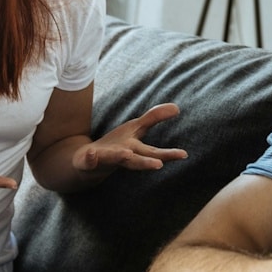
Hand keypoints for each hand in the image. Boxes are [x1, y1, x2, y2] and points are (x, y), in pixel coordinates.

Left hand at [71, 103, 187, 171]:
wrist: (87, 163)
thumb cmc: (116, 146)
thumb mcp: (136, 129)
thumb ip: (155, 117)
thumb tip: (176, 107)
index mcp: (134, 150)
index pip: (153, 152)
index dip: (169, 154)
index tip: (184, 155)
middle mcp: (121, 156)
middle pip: (135, 159)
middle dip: (146, 162)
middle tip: (159, 165)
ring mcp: (104, 159)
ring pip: (113, 159)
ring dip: (119, 157)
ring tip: (125, 154)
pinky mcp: (87, 161)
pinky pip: (87, 159)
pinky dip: (90, 157)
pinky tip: (91, 152)